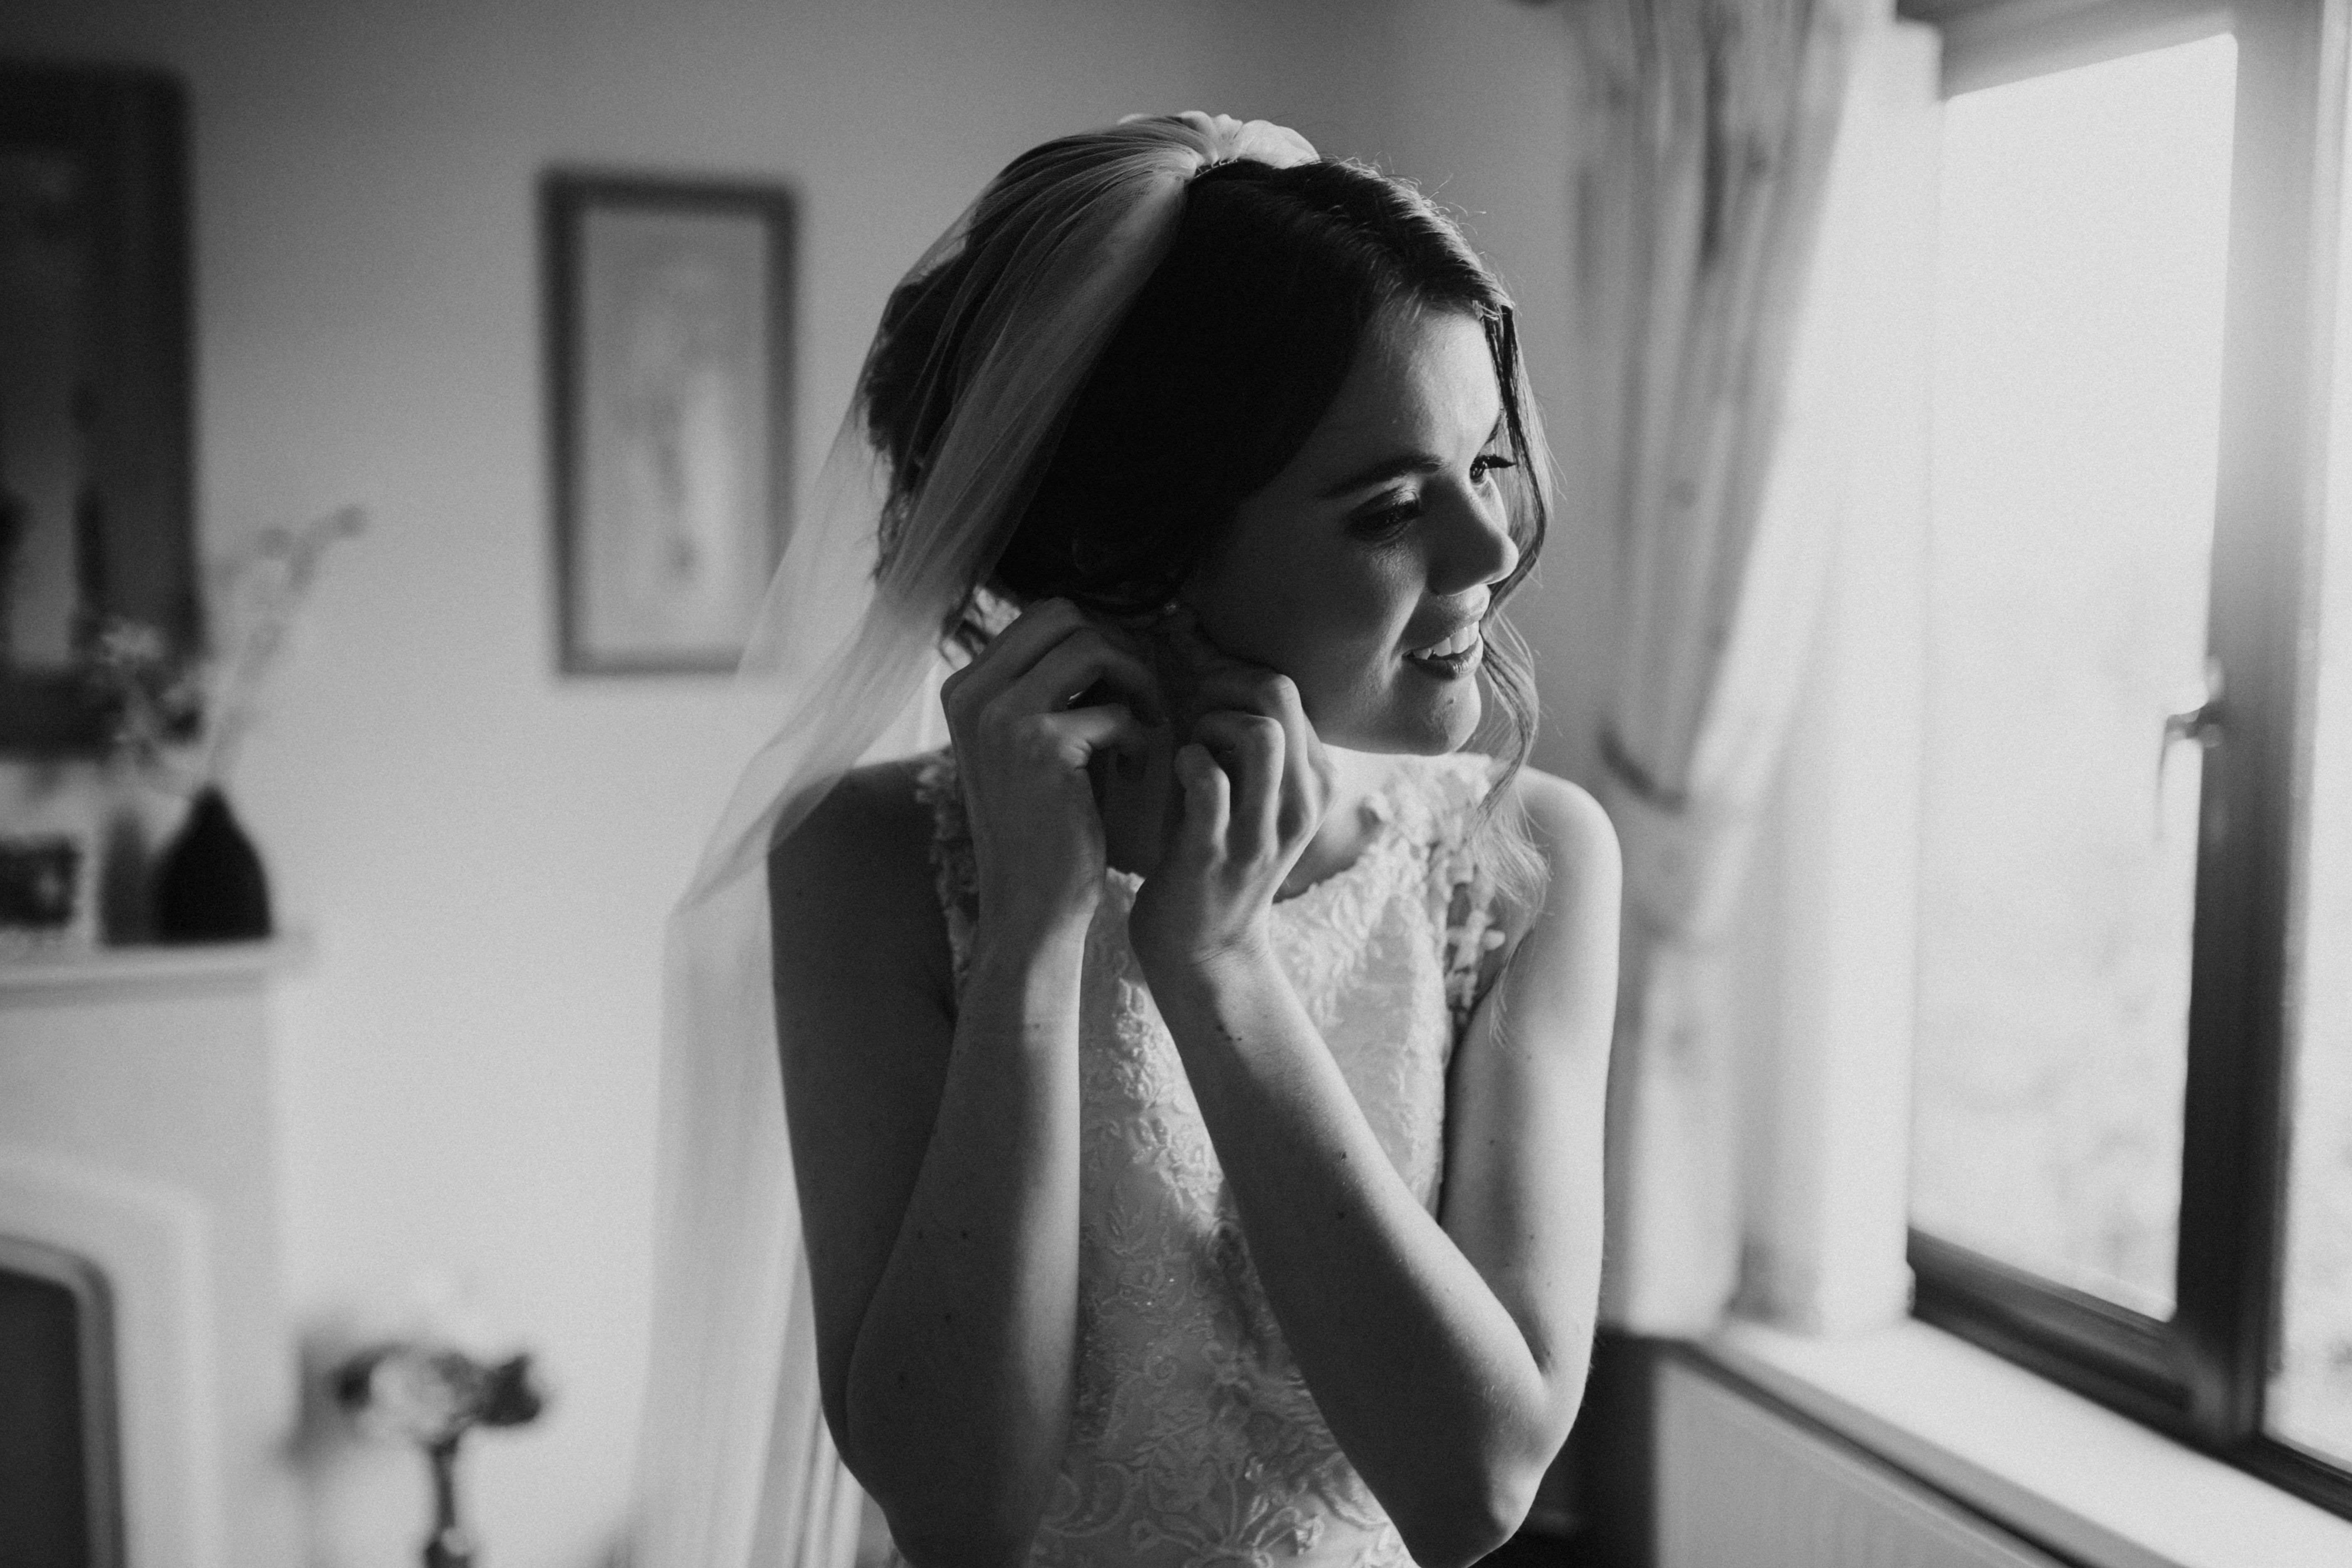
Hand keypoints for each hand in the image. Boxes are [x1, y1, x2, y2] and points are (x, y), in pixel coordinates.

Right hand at [941, 599, 1163, 940]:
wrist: (1031, 904)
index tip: (1124, 680)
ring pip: (1093, 646)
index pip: (1043, 616)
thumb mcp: (1035, 743)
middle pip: (1065, 615)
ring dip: (1136, 682)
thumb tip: (1108, 628)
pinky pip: (1114, 709)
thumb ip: (1054, 688)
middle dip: (1118, 647)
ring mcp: (1000, 715)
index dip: (1098, 635)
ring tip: (1147, 726)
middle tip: (1140, 696)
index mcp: (965, 687)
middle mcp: (972, 692)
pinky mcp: (1039, 744)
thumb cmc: (1047, 823)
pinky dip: (1138, 736)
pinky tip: (1135, 772)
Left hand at [1129, 615, 1335, 978]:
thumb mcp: (1243, 789)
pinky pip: (1209, 780)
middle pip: (1279, 694)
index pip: (1286, 686)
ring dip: (1209, 724)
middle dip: (1221, 683)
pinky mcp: (1219, 853)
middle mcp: (1303, 801)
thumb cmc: (1211, 851)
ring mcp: (1264, 830)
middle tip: (1189, 705)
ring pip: (1258, 733)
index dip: (1230, 665)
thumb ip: (1235, 729)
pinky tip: (1175, 772)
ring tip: (1190, 744)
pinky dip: (1186, 762)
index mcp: (1314, 777)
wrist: (1204, 949)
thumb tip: (1189, 637)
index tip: (1190, 666)